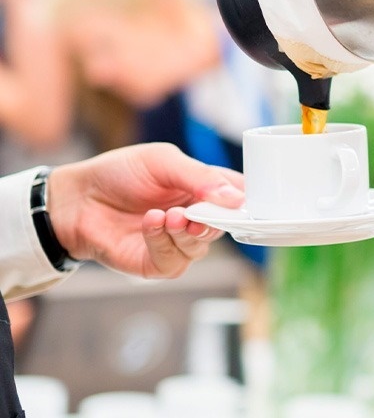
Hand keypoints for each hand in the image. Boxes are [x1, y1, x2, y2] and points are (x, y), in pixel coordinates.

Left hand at [47, 144, 243, 278]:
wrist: (77, 198)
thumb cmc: (119, 173)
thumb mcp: (163, 161)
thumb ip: (200, 177)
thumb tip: (236, 198)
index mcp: (205, 189)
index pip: (240, 197)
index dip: (246, 201)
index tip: (242, 201)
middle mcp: (196, 217)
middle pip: (226, 226)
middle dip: (213, 219)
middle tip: (196, 210)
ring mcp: (178, 242)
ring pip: (200, 246)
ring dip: (185, 231)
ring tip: (167, 215)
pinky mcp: (156, 263)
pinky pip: (174, 261)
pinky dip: (163, 242)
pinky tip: (150, 223)